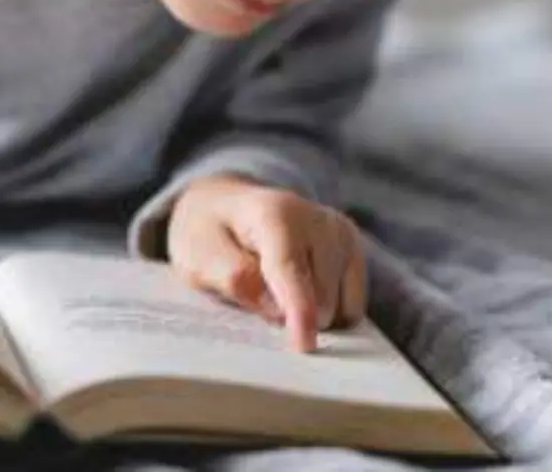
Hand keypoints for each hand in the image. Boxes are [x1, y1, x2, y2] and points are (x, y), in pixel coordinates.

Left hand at [166, 174, 366, 353]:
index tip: (305, 345)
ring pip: (338, 307)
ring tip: (276, 292)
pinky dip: (328, 313)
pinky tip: (302, 296)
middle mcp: (317, 219)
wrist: (227, 207)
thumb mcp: (197, 258)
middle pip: (319, 297)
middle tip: (256, 301)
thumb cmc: (209, 235)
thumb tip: (278, 311)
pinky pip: (353, 306)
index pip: (289, 270)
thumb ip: (232, 279)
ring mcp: (341, 234)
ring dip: (308, 315)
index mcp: (274, 214)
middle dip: (290, 316)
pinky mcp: (353, 249)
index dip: (298, 310)